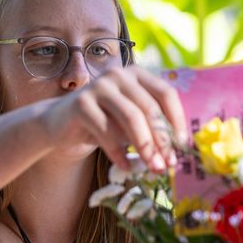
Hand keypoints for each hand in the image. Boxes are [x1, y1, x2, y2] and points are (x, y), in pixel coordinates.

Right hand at [38, 65, 187, 172]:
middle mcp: (118, 74)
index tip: (182, 147)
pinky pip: (106, 130)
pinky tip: (125, 166)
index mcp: (136, 75)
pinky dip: (118, 152)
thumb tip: (174, 154)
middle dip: (161, 139)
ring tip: (151, 167)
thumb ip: (150, 129)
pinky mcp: (81, 103)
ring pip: (130, 117)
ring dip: (144, 146)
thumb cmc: (102, 123)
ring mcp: (98, 86)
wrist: (60, 124)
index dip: (177, 121)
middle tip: (167, 164)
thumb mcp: (130, 122)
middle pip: (149, 107)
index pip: (165, 94)